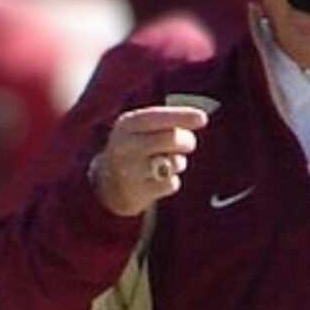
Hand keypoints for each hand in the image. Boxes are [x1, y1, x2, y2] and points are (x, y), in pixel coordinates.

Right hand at [91, 106, 207, 216]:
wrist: (107, 184)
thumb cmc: (135, 147)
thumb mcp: (141, 128)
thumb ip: (166, 121)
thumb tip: (200, 118)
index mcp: (127, 124)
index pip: (158, 117)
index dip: (182, 116)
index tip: (202, 119)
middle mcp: (125, 146)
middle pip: (172, 139)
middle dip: (187, 140)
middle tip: (188, 144)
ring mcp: (130, 171)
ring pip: (175, 162)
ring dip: (177, 163)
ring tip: (162, 163)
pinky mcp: (138, 193)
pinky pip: (172, 183)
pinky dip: (171, 181)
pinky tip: (156, 180)